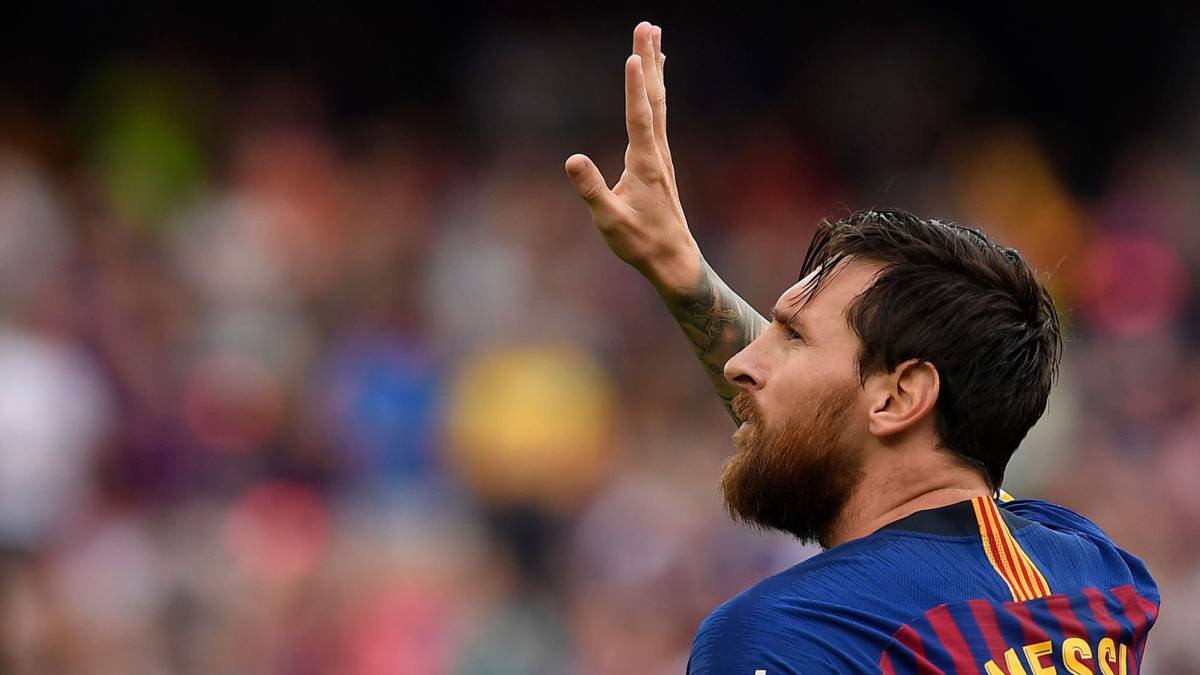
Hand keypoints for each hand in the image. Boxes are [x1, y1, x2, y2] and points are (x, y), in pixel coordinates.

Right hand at [564, 21, 699, 293]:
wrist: (673, 259)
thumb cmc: (640, 242)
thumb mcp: (609, 219)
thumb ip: (591, 189)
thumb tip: (571, 159)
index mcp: (645, 162)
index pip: (639, 116)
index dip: (635, 86)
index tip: (634, 56)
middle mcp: (657, 151)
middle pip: (654, 97)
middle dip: (649, 60)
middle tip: (646, 26)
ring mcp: (661, 154)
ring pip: (659, 102)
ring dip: (655, 69)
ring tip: (654, 38)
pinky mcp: (659, 160)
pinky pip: (658, 115)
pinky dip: (655, 91)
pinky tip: (656, 84)